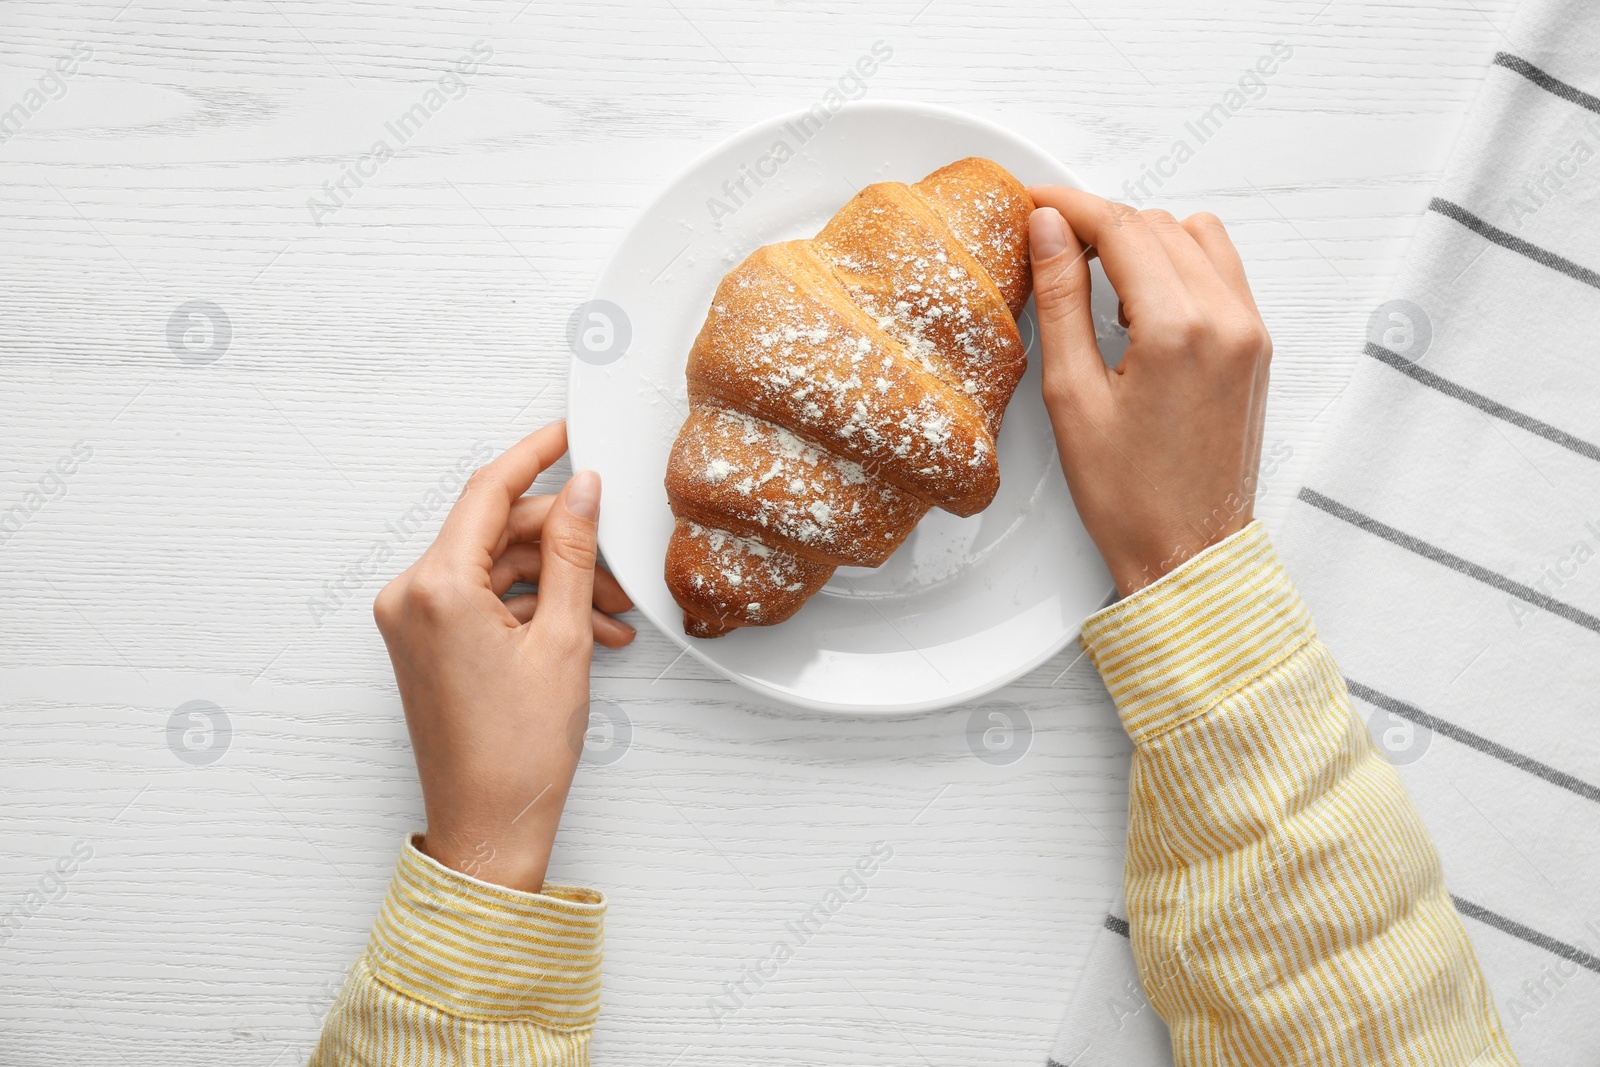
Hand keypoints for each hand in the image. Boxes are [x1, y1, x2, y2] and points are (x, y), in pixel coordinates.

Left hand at [373, 421, 634, 890]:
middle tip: (615, 564)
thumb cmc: (517, 753)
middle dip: (564, 542)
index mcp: (436, 588)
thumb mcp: (564, 641)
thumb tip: (583, 492)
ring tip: (610, 619)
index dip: (536, 454)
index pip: (489, 491)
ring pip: (497, 568)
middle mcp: (411, 597)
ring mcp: (413, 622)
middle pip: (497, 531)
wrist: (487, 828)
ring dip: (558, 582)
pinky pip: (485, 601)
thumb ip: (575, 555)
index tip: (567, 433)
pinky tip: (585, 634)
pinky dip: (534, 608)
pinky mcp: (425, 644)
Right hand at [1026, 188, 1271, 596]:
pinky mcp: (1256, 347)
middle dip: (1101, 223)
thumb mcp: (1072, 396)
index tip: (1033, 203)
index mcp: (1179, 329)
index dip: (1070, 206)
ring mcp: (1250, 331)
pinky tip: (1138, 297)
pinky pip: (1220, 271)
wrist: (1188, 552)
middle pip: (1158, 226)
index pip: (1122, 229)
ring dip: (1142, 239)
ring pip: (1195, 238)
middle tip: (1050, 243)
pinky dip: (1177, 264)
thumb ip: (1060, 301)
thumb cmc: (1128, 496)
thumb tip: (1048, 230)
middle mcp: (1228, 319)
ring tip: (1093, 273)